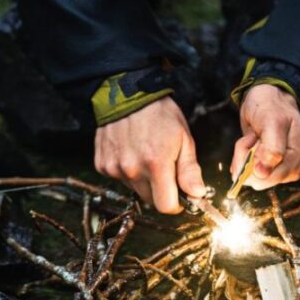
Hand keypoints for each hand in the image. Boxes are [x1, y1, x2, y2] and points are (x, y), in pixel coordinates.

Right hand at [94, 97, 205, 213]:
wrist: (127, 93)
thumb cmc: (160, 114)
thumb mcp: (183, 139)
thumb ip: (189, 170)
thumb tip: (197, 195)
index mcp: (156, 164)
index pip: (166, 206)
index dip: (177, 204)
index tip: (181, 195)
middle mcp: (132, 169)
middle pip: (150, 200)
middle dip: (161, 191)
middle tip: (165, 169)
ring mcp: (114, 168)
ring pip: (135, 189)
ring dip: (144, 180)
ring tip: (147, 155)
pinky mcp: (102, 165)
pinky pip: (119, 179)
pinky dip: (127, 172)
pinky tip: (132, 152)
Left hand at [230, 84, 299, 189]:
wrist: (268, 100)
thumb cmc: (271, 107)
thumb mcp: (272, 121)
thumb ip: (271, 149)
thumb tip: (262, 174)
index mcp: (297, 154)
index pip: (271, 173)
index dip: (254, 162)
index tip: (250, 139)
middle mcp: (293, 165)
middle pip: (262, 179)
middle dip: (248, 159)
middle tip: (251, 137)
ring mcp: (283, 170)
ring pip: (254, 177)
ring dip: (245, 158)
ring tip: (253, 139)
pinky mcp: (271, 172)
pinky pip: (251, 175)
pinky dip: (244, 161)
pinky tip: (251, 146)